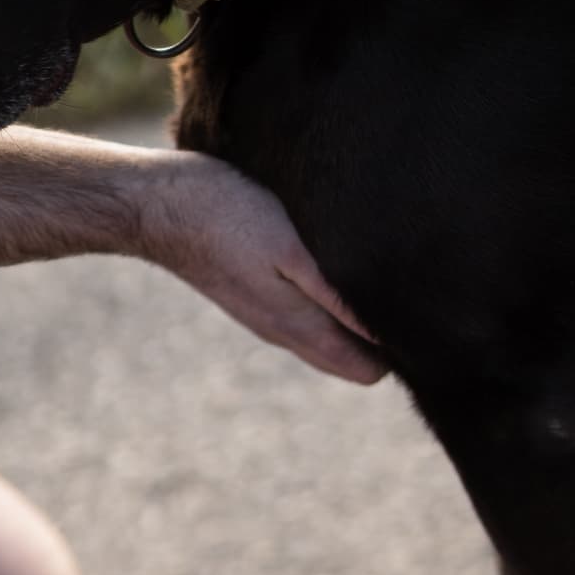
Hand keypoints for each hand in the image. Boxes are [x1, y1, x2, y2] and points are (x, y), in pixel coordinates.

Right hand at [138, 151, 385, 384]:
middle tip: (404, 290)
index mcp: (300, 328)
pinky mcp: (257, 296)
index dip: (397, 347)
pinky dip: (330, 302)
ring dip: (356, 318)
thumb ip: (335, 294)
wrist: (160, 205)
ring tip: (375, 274)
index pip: (370, 369)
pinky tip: (334, 265)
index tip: (414, 310)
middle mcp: (287, 333)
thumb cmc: (227, 215)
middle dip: (383, 338)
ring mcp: (270, 316)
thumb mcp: (289, 249)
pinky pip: (308, 314)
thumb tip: (384, 332)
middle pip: (354, 359)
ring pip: (331, 337)